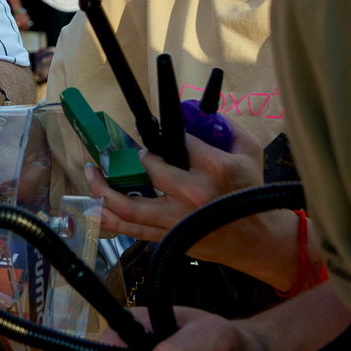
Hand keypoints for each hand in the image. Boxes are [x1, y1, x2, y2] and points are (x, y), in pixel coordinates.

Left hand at [84, 135, 308, 286]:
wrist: (258, 240)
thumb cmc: (252, 193)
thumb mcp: (249, 151)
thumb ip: (226, 126)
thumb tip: (198, 110)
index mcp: (213, 168)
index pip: (178, 142)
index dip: (163, 135)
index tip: (154, 133)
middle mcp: (191, 193)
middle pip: (149, 170)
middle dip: (135, 157)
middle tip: (126, 152)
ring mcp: (177, 218)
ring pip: (129, 206)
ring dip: (103, 188)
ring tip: (91, 173)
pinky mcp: (169, 236)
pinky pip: (132, 229)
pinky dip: (109, 218)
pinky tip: (94, 205)